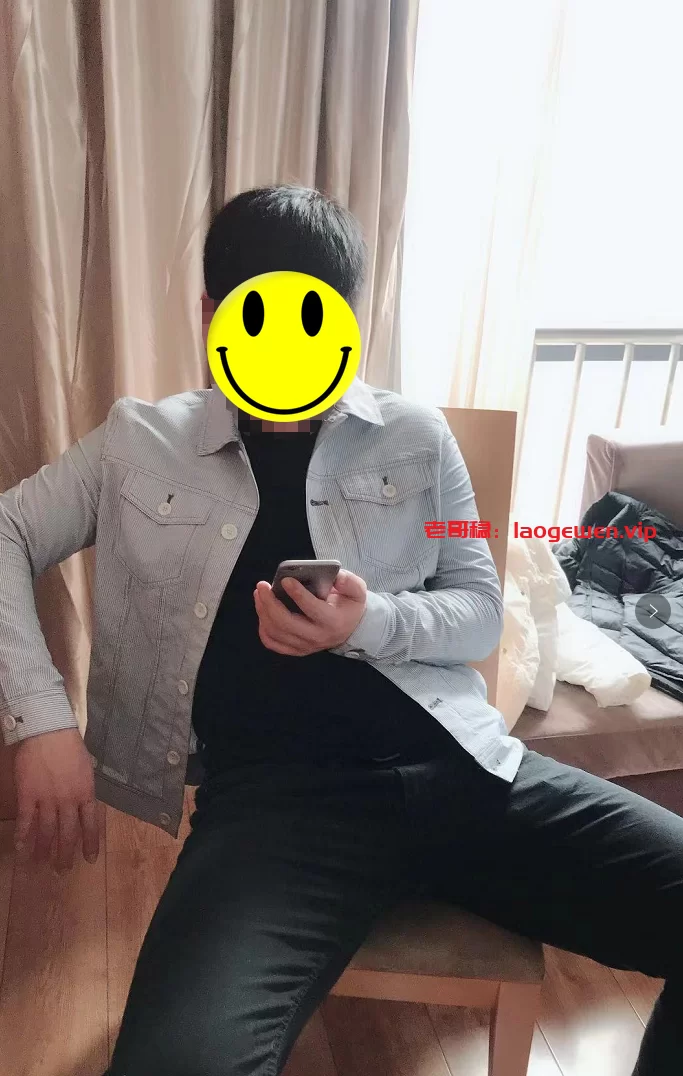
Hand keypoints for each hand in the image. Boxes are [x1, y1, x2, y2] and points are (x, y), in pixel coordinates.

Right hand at [13, 728, 99, 871]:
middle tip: (62, 870)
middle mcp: (68, 800)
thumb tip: (84, 804)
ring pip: (47, 831)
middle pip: (68, 833)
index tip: (89, 859)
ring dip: (44, 850)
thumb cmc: (70, 746)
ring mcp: (47, 799)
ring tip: (41, 865)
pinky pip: (26, 821)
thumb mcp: (86, 769)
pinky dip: (23, 837)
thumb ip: (84, 789)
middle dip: (65, 854)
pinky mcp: (28, 795)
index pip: (90, 824)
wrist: (49, 732)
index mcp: (86, 793)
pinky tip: (21, 850)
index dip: (91, 843)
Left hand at [254, 568, 366, 655]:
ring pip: (276, 632)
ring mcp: (304, 646)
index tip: (285, 580)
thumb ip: (348, 581)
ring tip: (259, 593)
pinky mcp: (295, 649)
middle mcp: (317, 636)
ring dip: (263, 612)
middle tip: (262, 585)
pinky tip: (262, 611)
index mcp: (332, 621)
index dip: (297, 594)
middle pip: (286, 623)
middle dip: (270, 603)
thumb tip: (333, 576)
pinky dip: (263, 628)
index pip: (312, 608)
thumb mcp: (357, 591)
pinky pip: (272, 643)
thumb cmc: (349, 606)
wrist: (351, 629)